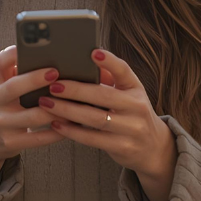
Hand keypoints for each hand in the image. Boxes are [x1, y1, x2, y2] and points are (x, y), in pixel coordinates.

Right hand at [0, 46, 65, 192]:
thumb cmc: (1, 102)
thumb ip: (9, 63)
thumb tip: (29, 48)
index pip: (2, 65)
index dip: (17, 57)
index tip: (41, 56)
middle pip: (14, 88)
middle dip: (36, 80)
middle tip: (58, 74)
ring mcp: (2, 125)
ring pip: (33, 116)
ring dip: (56, 109)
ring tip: (75, 101)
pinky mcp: (11, 143)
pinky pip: (39, 138)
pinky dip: (57, 132)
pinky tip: (72, 124)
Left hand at [38, 49, 177, 200]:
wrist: (153, 148)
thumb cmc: (132, 115)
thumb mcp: (128, 95)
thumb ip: (109, 81)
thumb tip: (83, 64)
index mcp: (136, 88)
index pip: (124, 71)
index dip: (109, 61)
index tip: (93, 52)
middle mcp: (137, 107)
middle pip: (103, 96)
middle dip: (75, 90)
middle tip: (53, 85)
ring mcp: (131, 129)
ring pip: (95, 118)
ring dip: (68, 111)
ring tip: (47, 104)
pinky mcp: (122, 147)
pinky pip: (93, 139)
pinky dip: (72, 131)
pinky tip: (56, 124)